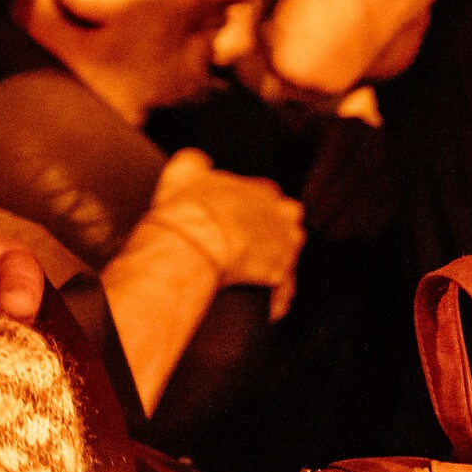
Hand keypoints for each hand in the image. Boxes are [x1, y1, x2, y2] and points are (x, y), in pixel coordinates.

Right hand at [144, 149, 303, 318]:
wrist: (191, 240)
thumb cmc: (187, 209)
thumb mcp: (185, 173)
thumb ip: (194, 164)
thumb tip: (194, 162)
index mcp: (263, 191)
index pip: (267, 200)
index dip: (250, 214)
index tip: (235, 226)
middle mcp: (282, 216)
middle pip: (286, 227)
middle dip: (272, 239)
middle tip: (247, 253)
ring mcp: (284, 245)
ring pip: (286, 258)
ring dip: (273, 269)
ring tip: (254, 282)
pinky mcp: (279, 274)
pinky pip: (281, 291)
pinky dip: (274, 301)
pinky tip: (264, 309)